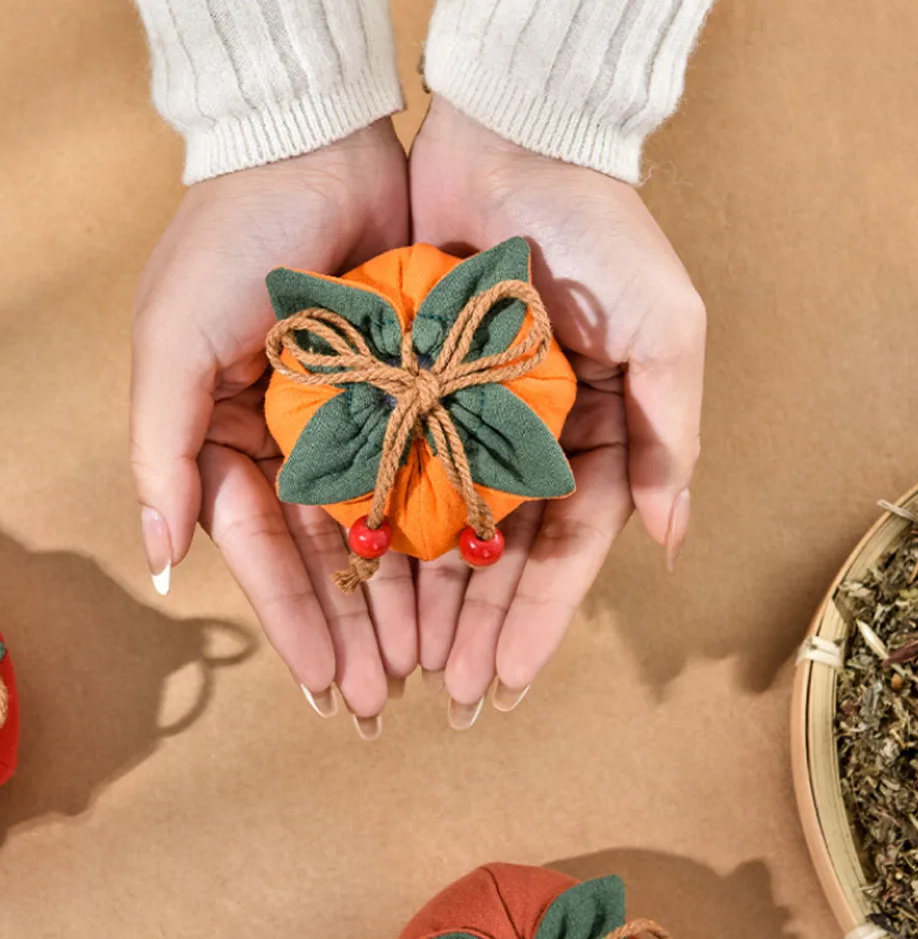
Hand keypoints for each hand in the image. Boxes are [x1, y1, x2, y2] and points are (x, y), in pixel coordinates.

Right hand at [131, 120, 413, 733]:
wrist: (313, 146)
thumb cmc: (229, 240)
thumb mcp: (172, 342)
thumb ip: (160, 450)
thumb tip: (162, 557)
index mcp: (227, 440)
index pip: (262, 555)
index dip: (294, 624)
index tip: (327, 688)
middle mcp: (292, 442)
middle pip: (326, 558)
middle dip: (354, 631)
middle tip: (386, 703)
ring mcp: (355, 421)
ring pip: (382, 529)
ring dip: (402, 599)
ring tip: (430, 667)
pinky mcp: (410, 394)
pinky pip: (428, 475)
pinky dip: (442, 529)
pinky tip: (463, 586)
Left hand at [409, 99, 705, 720]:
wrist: (511, 141)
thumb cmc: (599, 229)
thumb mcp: (665, 325)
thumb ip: (671, 430)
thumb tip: (675, 536)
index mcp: (593, 434)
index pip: (567, 548)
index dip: (539, 617)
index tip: (511, 678)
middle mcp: (527, 439)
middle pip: (499, 553)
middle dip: (476, 625)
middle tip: (452, 695)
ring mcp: (464, 419)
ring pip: (443, 526)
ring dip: (426, 596)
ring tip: (402, 666)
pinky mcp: (408, 390)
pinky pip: (393, 471)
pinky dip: (383, 527)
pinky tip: (365, 585)